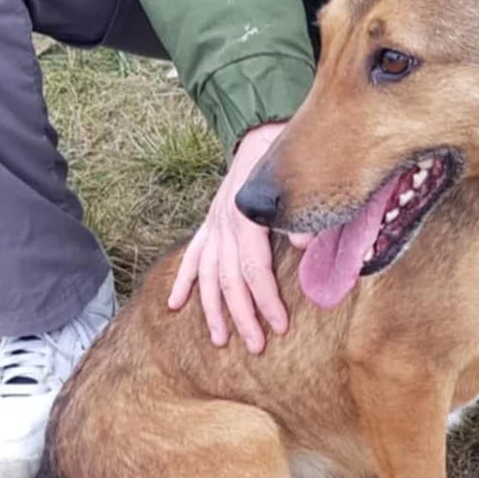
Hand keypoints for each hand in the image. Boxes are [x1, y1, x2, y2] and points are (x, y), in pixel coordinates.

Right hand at [168, 122, 306, 353]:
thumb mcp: (297, 183)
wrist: (260, 132)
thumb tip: (303, 244)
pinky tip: (175, 304)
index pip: (254, 270)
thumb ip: (299, 215)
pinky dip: (184, 281)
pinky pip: (193, 257)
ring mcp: (212, 226)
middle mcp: (223, 226)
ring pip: (208, 275)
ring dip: (212, 310)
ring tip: (219, 339)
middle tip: (255, 345)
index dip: (266, 301)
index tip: (280, 326)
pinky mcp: (209, 225)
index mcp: (244, 219)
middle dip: (242, 316)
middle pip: (229, 281)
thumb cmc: (283, 161)